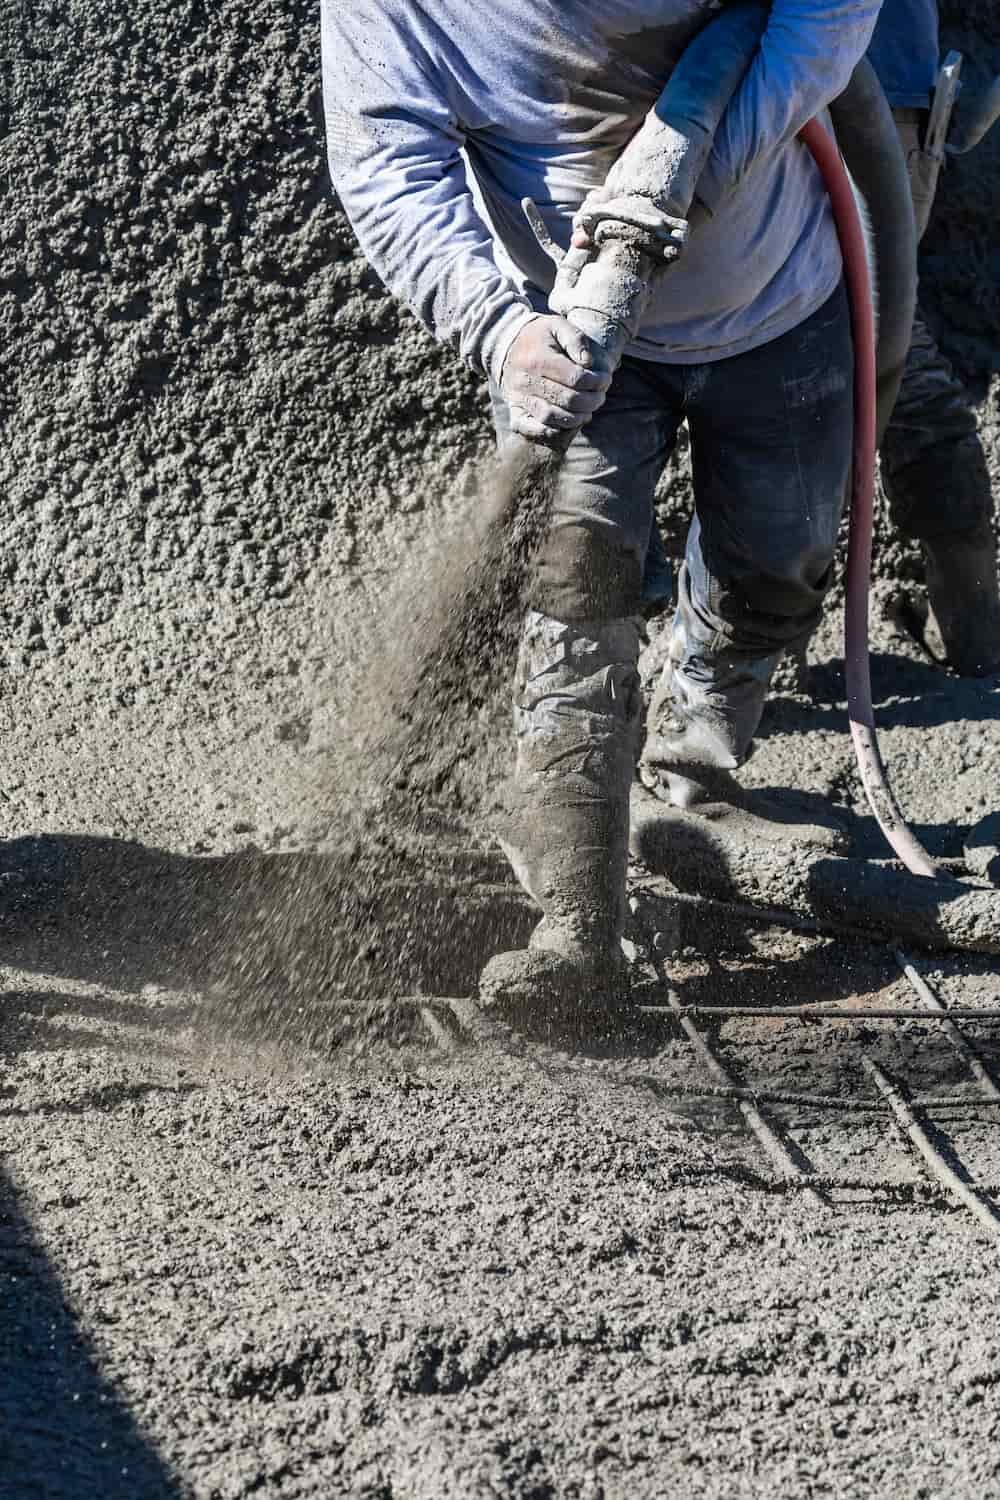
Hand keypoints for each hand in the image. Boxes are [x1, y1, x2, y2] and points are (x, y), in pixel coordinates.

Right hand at [500, 315, 611, 439]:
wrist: (507, 344)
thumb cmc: (540, 336)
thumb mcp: (558, 326)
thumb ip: (576, 340)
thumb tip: (589, 363)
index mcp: (538, 359)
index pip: (575, 378)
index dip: (596, 382)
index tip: (605, 379)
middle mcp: (525, 381)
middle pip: (567, 399)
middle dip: (591, 401)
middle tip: (600, 397)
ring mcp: (518, 398)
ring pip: (551, 417)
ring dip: (576, 418)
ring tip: (588, 411)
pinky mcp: (514, 410)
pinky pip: (532, 429)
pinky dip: (552, 431)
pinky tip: (569, 422)